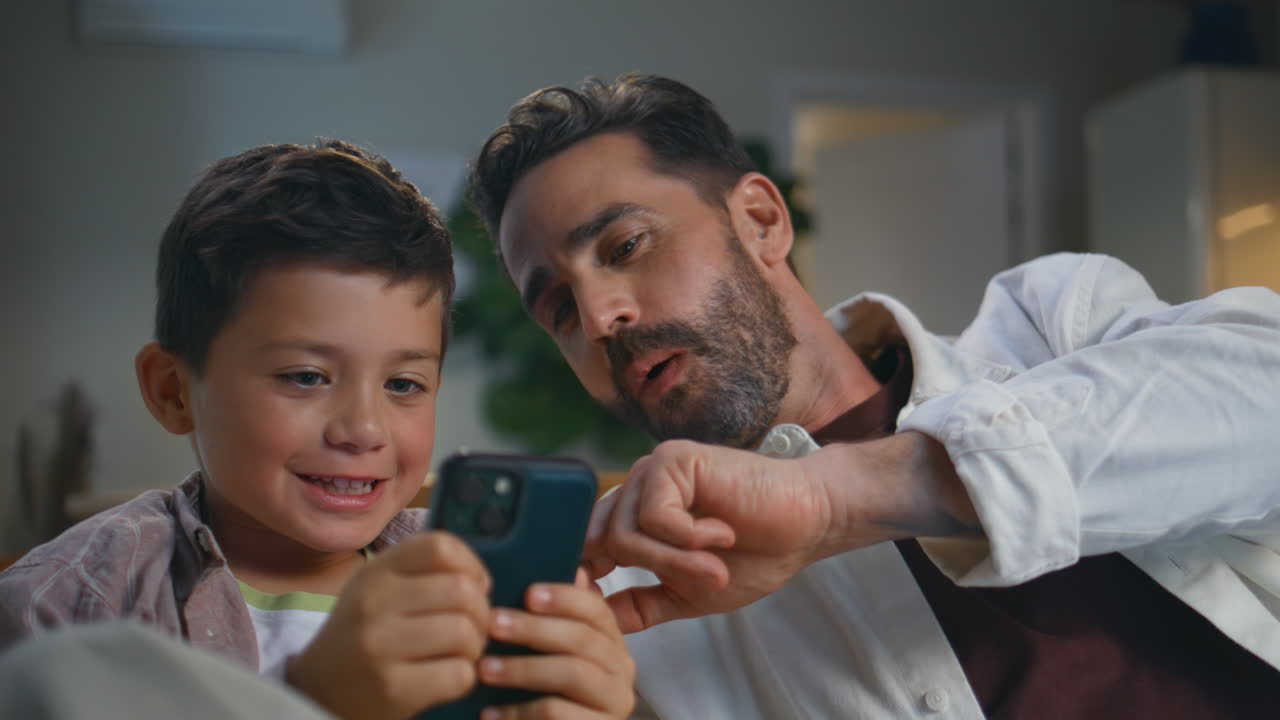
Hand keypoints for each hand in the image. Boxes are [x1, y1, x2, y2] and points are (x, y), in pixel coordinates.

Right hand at [287, 532, 491, 719]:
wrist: (318, 691)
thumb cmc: (363, 634)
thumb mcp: (378, 589)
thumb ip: (422, 572)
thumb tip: (480, 580)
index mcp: (375, 572)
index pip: (440, 546)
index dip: (471, 564)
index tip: (474, 585)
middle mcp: (373, 603)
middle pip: (461, 590)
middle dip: (481, 611)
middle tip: (472, 627)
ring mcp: (380, 647)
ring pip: (464, 632)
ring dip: (474, 646)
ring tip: (459, 653)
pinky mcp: (393, 688)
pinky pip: (458, 674)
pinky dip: (464, 677)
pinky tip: (446, 676)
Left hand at [476, 569, 635, 718]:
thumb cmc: (546, 697)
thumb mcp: (548, 656)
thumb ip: (554, 620)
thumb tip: (570, 572)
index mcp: (611, 644)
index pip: (596, 610)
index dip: (564, 598)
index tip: (528, 593)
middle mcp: (621, 670)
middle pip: (582, 639)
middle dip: (534, 629)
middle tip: (493, 624)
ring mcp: (615, 703)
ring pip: (572, 673)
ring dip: (522, 668)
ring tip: (484, 668)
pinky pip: (558, 714)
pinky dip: (519, 712)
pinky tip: (490, 713)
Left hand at [583, 433, 977, 632]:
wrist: (807, 522)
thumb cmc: (756, 553)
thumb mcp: (689, 592)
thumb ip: (641, 604)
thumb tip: (594, 620)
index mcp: (635, 515)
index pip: (584, 544)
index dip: (591, 576)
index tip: (616, 599)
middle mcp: (637, 488)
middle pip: (603, 546)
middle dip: (655, 575)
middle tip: (707, 580)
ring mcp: (653, 470)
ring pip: (627, 536)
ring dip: (677, 562)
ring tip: (717, 563)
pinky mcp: (673, 459)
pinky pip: (655, 517)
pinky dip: (690, 537)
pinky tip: (723, 530)